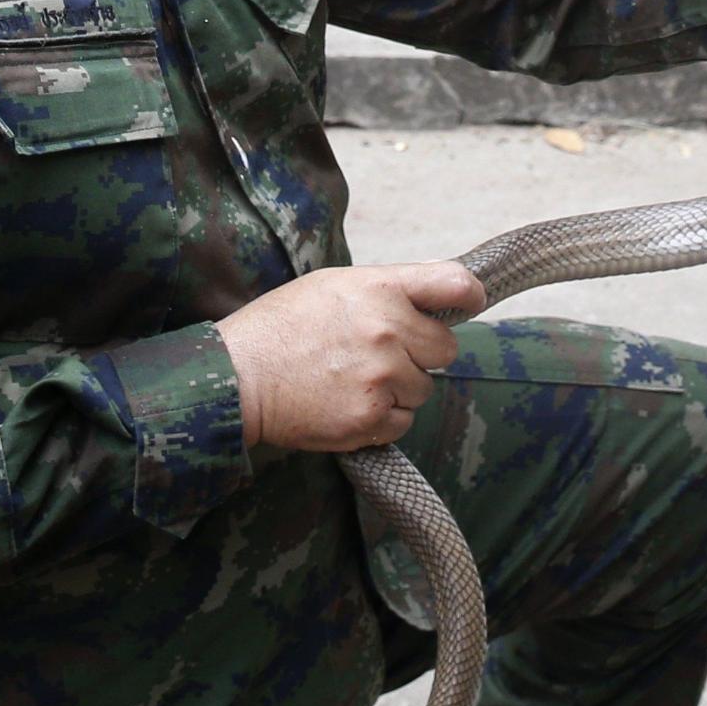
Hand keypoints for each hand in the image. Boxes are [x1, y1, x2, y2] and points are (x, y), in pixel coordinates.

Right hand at [213, 260, 481, 451]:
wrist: (238, 377)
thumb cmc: (282, 326)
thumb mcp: (334, 285)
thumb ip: (389, 287)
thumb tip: (440, 291)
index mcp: (380, 289)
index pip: (455, 284)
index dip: (468, 296)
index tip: (468, 303)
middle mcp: (387, 330)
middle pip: (446, 349)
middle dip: (421, 354)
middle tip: (381, 354)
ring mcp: (381, 377)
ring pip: (423, 389)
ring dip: (399, 389)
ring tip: (353, 379)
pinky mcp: (369, 418)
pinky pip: (402, 422)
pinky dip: (382, 418)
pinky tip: (348, 402)